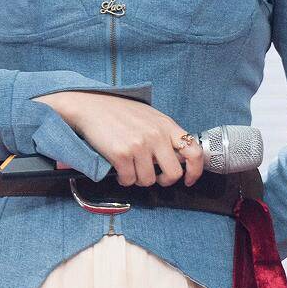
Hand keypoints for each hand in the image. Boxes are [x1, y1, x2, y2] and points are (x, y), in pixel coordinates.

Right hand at [32, 90, 204, 187]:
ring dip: (138, 178)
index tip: (189, 180)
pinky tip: (119, 167)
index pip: (194, 152)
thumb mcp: (150, 117)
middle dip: (163, 180)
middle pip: (173, 173)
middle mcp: (156, 135)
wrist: (91, 106)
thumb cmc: (119, 112)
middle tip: (153, 176)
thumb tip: (178, 157)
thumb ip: (165, 134)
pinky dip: (123, 178)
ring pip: (148, 180)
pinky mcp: (122, 154)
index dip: (195, 171)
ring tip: (130, 165)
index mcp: (166, 125)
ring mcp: (139, 145)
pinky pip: (129, 180)